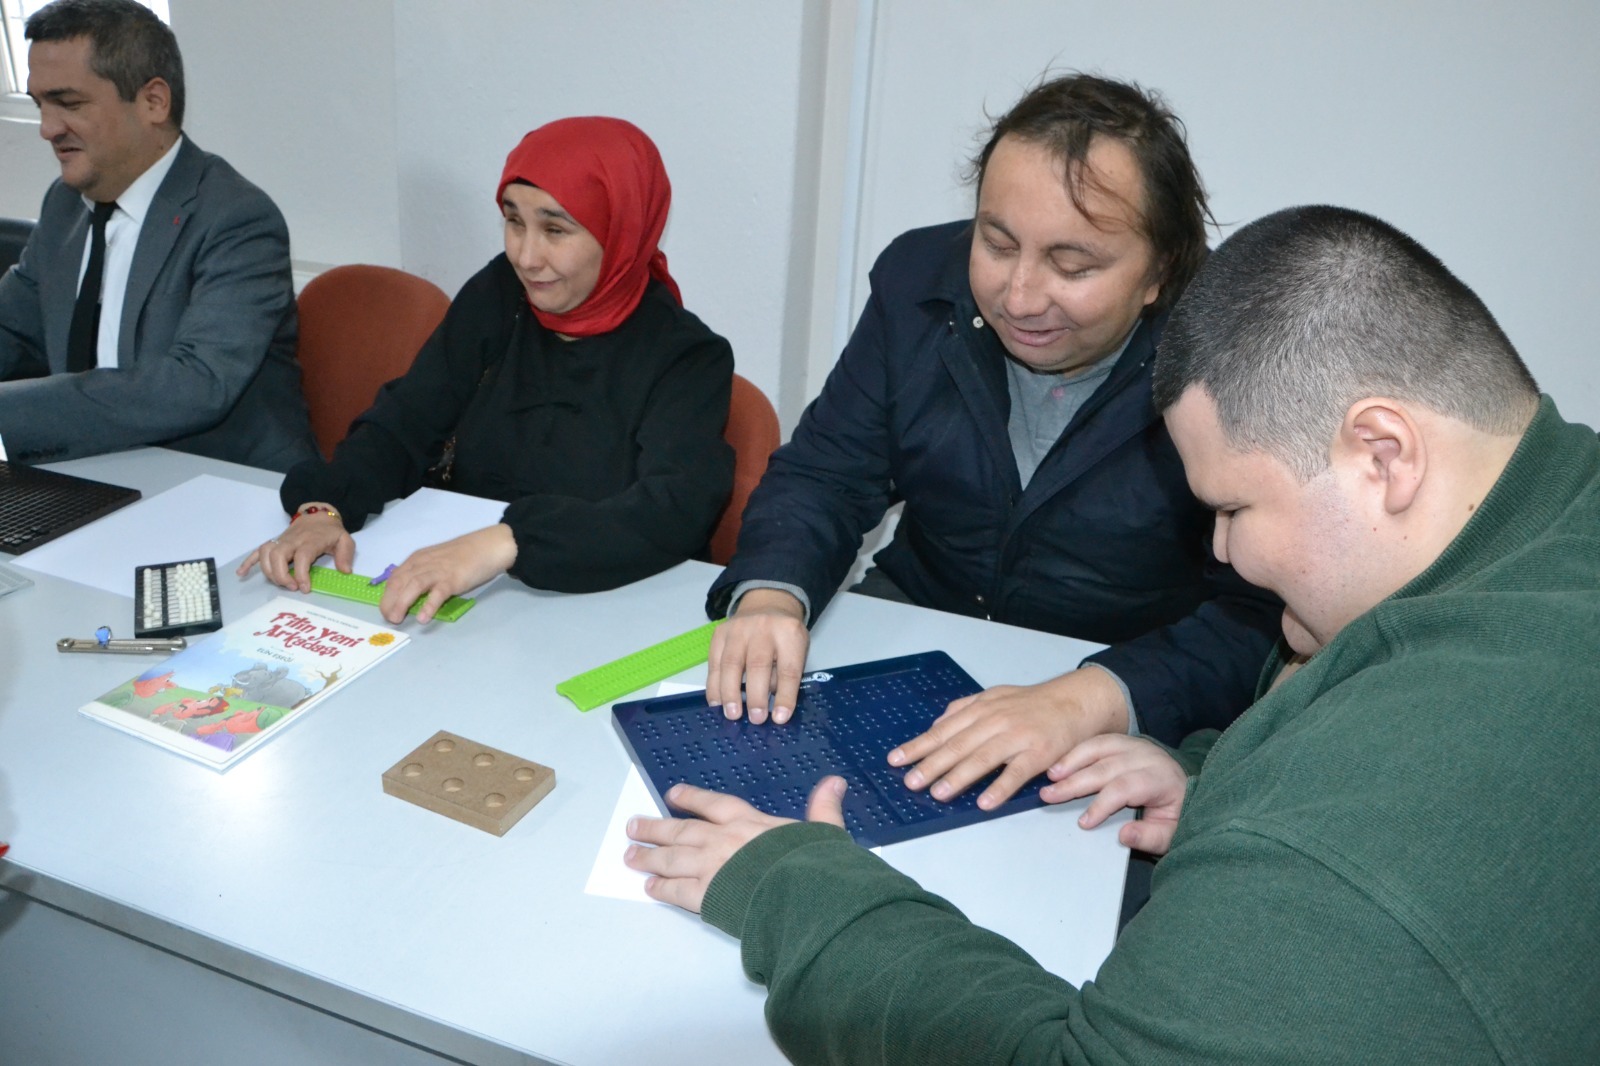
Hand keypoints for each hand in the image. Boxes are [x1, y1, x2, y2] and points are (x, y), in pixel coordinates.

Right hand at [237, 507, 352, 592]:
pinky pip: (257, 550)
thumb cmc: (329, 531)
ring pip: (265, 553)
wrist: (317, 515)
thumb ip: (346, 554)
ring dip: (268, 571)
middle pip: (278, 555)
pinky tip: (241, 573)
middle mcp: (292, 540)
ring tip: (279, 583)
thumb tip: (345, 571)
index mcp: (310, 541)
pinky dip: (248, 562)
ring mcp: (280, 541)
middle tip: (291, 587)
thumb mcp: (345, 539)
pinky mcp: (274, 542)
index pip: (302, 557)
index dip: (301, 574)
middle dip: (281, 574)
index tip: (305, 588)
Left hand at [377, 523, 516, 623]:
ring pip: (413, 586)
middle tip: (389, 619)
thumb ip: (424, 573)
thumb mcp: (437, 561)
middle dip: (389, 601)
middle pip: (399, 583)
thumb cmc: (464, 555)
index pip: (395, 578)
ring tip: (397, 619)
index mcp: (418, 559)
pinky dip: (428, 605)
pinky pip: (437, 593)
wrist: (488, 546)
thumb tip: (412, 593)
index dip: (387, 595)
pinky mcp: (453, 579)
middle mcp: (423, 564)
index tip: (385, 609)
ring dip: (402, 603)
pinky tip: (423, 618)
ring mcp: (438, 571)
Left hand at [624, 776, 846, 912]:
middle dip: (655, 828)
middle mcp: (723, 840)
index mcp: (749, 822)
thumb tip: (835, 782)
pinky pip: (676, 891)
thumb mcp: (823, 830)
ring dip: (649, 857)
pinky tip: (650, 888)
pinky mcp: (707, 895)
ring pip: (671, 858)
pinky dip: (661, 889)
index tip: (672, 795)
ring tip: (630, 856)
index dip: (691, 799)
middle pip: (680, 830)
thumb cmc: (813, 863)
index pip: (713, 804)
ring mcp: (711, 867)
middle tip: (633, 827)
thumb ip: (823, 808)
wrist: (802, 894)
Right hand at [705, 588, 808, 724]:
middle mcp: (763, 628)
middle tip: (755, 719)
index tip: (779, 718)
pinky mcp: (719, 634)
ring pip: (731, 663)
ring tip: (732, 715)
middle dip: (755, 696)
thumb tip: (772, 708)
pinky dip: (714, 686)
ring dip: (730, 693)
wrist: (766, 605)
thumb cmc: (784, 637)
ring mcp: (738, 629)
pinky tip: (716, 703)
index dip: (784, 695)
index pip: (789, 668)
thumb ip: (784, 675)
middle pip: (758, 664)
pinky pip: (714, 663)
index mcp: (789, 633)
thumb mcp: (796, 650)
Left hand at [887, 666, 1129, 810]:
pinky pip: (1017, 773)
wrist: (1074, 702)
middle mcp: (995, 720)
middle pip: (957, 745)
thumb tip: (936, 725)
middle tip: (910, 782)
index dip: (918, 746)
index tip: (896, 760)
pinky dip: (1000, 788)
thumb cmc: (1031, 704)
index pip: (943, 731)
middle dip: (931, 764)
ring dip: (958, 776)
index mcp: (981, 709)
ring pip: (982, 758)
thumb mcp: (993, 696)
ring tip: (939, 793)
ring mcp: (1017, 736)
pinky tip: (985, 803)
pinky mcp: (1040, 752)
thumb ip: (964, 710)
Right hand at [1043, 734, 1187, 854]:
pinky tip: (1061, 764)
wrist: (1188, 789)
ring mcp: (1134, 745)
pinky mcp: (1123, 742)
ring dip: (1072, 760)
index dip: (1102, 804)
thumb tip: (1124, 836)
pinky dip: (1076, 752)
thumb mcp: (1170, 834)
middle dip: (1075, 782)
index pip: (1125, 787)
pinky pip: (1097, 741)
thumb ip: (1149, 837)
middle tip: (1049, 796)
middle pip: (1105, 767)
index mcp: (1160, 778)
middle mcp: (1146, 757)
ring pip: (1098, 747)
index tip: (1084, 822)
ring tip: (1050, 776)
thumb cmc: (1177, 814)